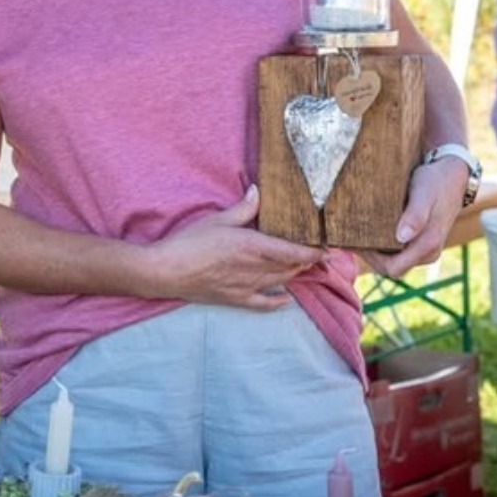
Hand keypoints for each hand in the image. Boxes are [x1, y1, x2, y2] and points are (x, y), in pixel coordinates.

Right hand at [153, 187, 328, 309]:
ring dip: (296, 275)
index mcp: (252, 245)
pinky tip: (286, 297)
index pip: (293, 251)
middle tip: (321, 254)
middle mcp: (255, 268)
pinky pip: (264, 303)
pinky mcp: (236, 299)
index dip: (314, 251)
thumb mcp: (216, 219)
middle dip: (309, 261)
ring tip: (308, 268)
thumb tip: (258, 192)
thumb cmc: (188, 242)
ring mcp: (247, 286)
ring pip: (281, 281)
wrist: (165, 272)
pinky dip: (278, 301)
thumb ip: (242, 209)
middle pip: (292, 267)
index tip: (330, 247)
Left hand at [360, 161, 462, 276]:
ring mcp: (425, 250)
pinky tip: (369, 230)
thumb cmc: (435, 182)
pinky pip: (398, 252)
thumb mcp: (423, 193)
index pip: (393, 268)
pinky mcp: (420, 243)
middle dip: (369, 255)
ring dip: (375, 251)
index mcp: (429, 245)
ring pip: (392, 261)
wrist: (451, 176)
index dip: (371, 259)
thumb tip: (402, 237)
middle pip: (390, 267)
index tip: (354, 240)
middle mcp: (428, 253)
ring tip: (356, 231)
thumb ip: (415, 215)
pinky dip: (382, 245)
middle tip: (350, 235)